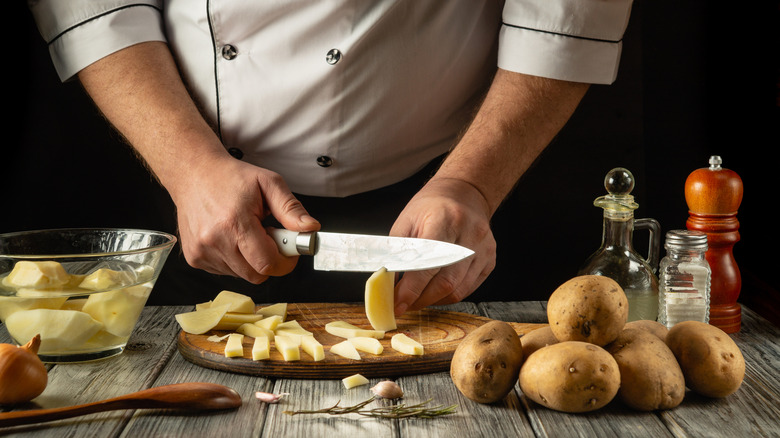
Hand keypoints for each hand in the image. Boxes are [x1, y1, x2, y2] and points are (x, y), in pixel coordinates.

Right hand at [171, 154, 319, 282]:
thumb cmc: (231, 177)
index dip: (285, 262)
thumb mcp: (269, 183)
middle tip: (267, 236)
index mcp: (235, 223)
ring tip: (247, 232)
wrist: (193, 173)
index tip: (290, 249)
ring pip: (241, 274)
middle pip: (256, 275)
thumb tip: (310, 229)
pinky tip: (231, 237)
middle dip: (270, 260)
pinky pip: (225, 271)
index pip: (268, 264)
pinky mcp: (194, 258)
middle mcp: (215, 241)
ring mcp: (201, 252)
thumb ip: (291, 209)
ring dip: (251, 259)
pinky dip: (234, 259)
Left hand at [390, 177, 495, 314]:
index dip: (411, 289)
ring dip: (433, 300)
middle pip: (445, 282)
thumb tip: (388, 284)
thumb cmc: (432, 207)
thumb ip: (397, 252)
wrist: (464, 194)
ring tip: (417, 299)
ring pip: (457, 289)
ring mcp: (483, 249)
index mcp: (445, 220)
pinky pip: (468, 288)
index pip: (427, 264)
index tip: (397, 304)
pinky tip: (434, 292)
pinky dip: (448, 295)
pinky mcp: (489, 260)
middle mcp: (469, 235)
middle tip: (404, 305)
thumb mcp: (407, 221)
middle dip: (421, 300)